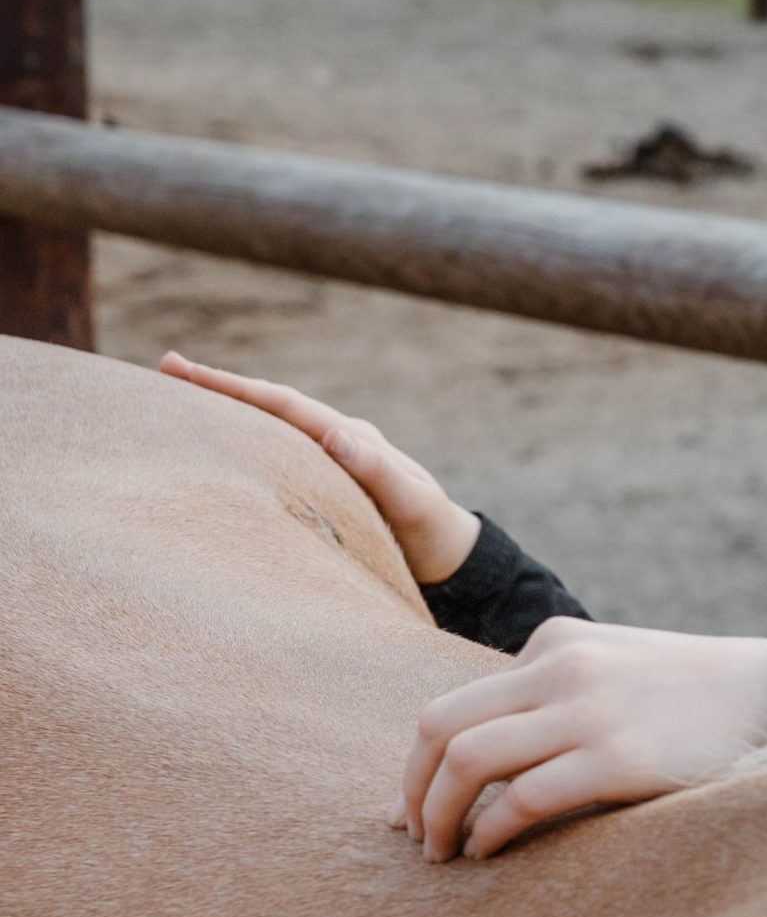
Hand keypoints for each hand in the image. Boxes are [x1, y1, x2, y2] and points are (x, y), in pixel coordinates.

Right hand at [159, 351, 480, 585]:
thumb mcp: (410, 504)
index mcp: (352, 437)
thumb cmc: (430, 531)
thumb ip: (378, 471)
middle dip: (219, 387)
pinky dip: (247, 439)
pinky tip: (221, 442)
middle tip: (165, 366)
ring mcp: (332, 455)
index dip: (234, 387)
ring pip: (271, 425)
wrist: (450, 550)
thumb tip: (337, 432)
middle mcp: (339, 437)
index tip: (186, 370)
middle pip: (270, 405)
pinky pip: (278, 450)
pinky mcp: (327, 476)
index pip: (283, 405)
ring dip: (229, 410)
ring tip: (178, 397)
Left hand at [391, 618, 766, 861]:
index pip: (453, 703)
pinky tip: (489, 853)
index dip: (418, 766)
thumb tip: (478, 762)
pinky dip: (490, 833)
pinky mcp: (620, 758)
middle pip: (440, 726)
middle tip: (416, 838)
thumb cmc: (694, 697)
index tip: (412, 810)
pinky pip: (522, 800)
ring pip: (469, 761)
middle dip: (413, 791)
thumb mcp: (615, 667)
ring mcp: (590, 710)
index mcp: (556, 640)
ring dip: (439, 816)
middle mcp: (563, 666)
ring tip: (444, 853)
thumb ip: (553, 694)